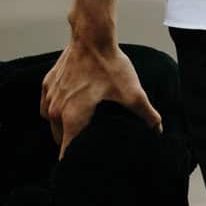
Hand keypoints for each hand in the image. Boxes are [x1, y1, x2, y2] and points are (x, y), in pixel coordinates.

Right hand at [40, 35, 162, 156]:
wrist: (92, 36)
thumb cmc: (109, 65)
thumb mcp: (132, 93)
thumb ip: (146, 115)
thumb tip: (158, 131)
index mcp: (73, 118)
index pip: (67, 152)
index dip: (74, 163)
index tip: (81, 168)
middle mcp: (56, 110)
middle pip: (59, 140)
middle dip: (71, 144)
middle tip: (88, 145)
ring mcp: (49, 97)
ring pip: (52, 124)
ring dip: (63, 128)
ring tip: (79, 127)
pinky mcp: (47, 84)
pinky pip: (47, 107)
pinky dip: (56, 111)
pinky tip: (69, 108)